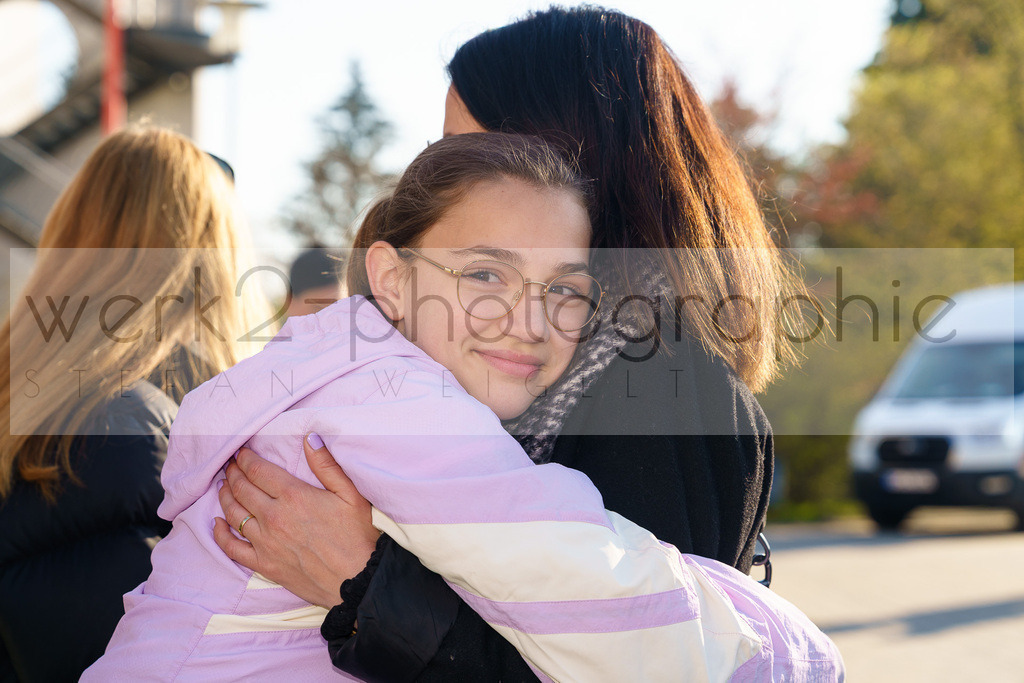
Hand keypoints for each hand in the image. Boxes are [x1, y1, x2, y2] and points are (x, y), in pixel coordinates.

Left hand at [213, 434, 379, 607]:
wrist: (358, 581)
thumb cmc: (359, 536)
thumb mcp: (351, 494)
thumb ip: (327, 465)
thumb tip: (310, 438)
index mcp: (293, 496)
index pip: (259, 471)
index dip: (246, 459)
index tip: (241, 452)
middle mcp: (273, 517)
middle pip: (242, 489)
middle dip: (233, 473)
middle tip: (229, 465)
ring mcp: (265, 542)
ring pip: (234, 514)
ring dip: (225, 496)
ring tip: (223, 486)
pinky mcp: (264, 565)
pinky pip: (232, 548)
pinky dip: (220, 534)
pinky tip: (218, 523)